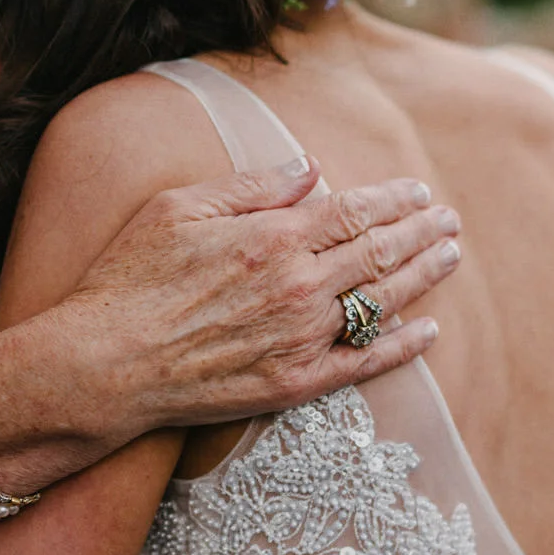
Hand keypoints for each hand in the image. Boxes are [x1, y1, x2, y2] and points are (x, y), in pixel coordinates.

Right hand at [65, 155, 461, 432]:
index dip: (393, 199)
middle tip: (449, 220)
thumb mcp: (178, 208)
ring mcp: (301, 339)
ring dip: (424, 277)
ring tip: (450, 257)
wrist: (103, 366)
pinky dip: (402, 347)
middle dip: (422, 232)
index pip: (354, 210)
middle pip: (380, 252)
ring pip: (381, 302)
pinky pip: (363, 364)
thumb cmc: (129, 280)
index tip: (417, 191)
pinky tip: (427, 333)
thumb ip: (251, 188)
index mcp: (274, 238)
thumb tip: (309, 169)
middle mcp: (299, 287)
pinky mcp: (293, 384)